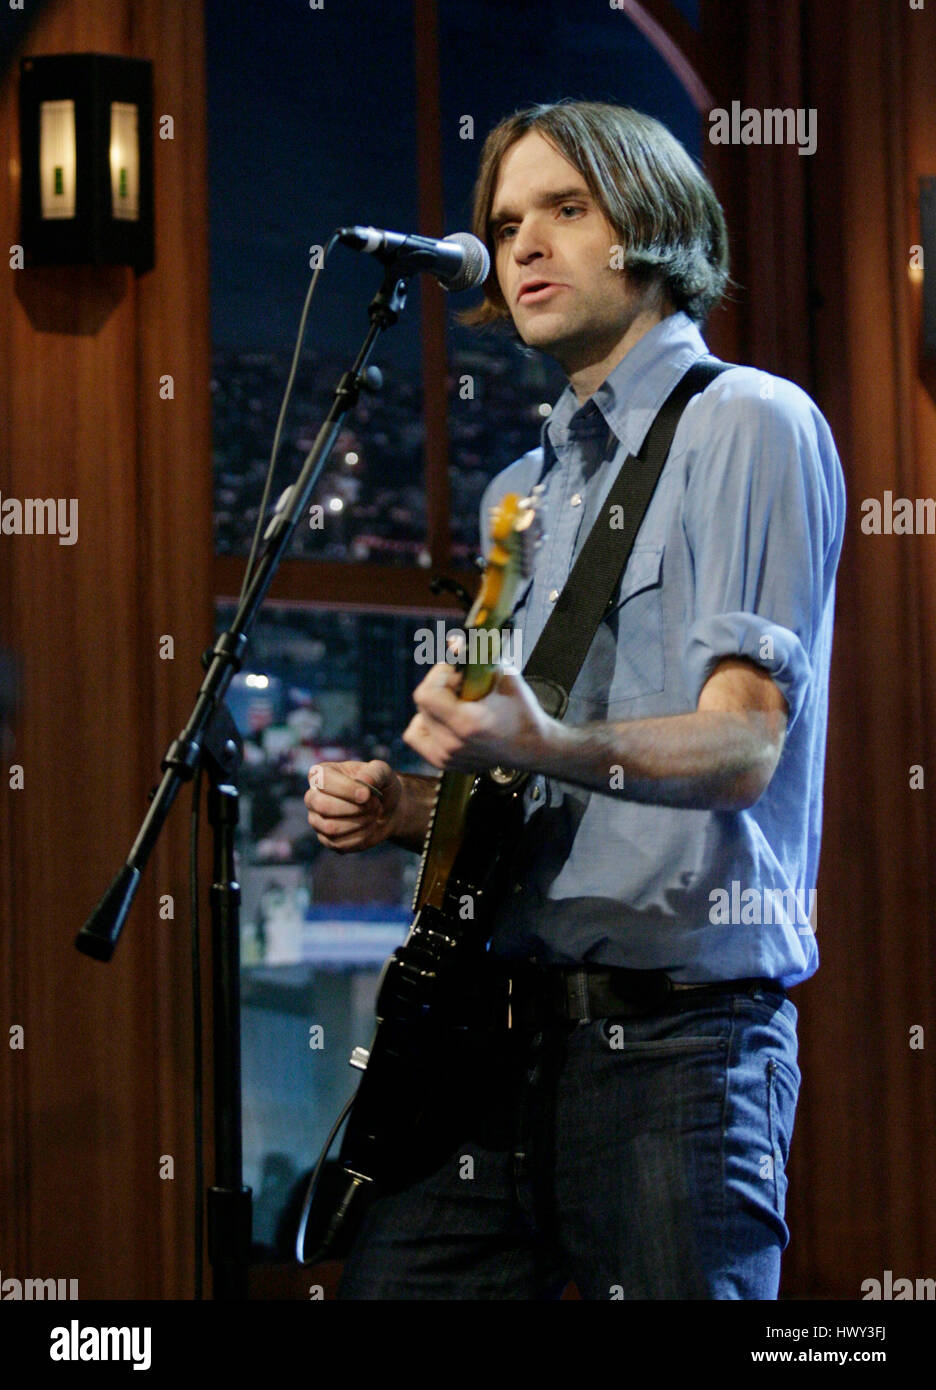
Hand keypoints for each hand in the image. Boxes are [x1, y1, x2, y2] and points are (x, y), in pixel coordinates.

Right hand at [304, 759, 402, 852]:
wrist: (388, 810)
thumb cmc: (380, 786)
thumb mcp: (383, 772)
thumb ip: (375, 772)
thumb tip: (363, 781)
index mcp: (321, 774)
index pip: (322, 780)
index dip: (346, 788)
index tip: (367, 794)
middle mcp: (313, 796)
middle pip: (322, 806)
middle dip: (354, 808)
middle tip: (374, 805)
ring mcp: (317, 820)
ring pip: (330, 827)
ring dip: (360, 822)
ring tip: (374, 814)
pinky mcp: (326, 839)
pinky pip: (339, 843)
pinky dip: (361, 836)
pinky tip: (370, 826)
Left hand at [403, 662, 553, 772]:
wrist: (532, 746)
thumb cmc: (521, 710)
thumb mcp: (505, 676)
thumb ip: (478, 658)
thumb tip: (454, 643)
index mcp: (466, 724)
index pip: (426, 694)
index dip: (439, 676)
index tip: (457, 671)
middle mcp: (452, 744)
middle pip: (423, 704)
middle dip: (440, 687)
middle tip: (462, 685)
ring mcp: (447, 757)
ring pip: (419, 719)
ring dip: (434, 706)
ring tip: (457, 704)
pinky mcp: (444, 762)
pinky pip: (417, 736)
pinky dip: (426, 723)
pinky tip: (446, 718)